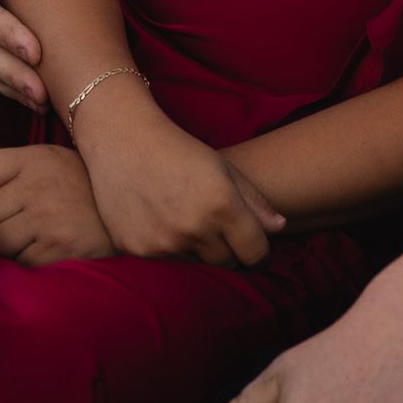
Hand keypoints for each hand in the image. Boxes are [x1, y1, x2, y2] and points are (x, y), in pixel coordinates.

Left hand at [0, 144, 116, 264]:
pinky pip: (21, 261)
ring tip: (32, 233)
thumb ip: (16, 168)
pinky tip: (47, 245)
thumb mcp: (51, 158)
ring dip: (11, 243)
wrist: (131, 204)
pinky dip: (29, 258)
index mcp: (31, 160)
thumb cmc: (84, 182)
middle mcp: (34, 187)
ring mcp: (44, 220)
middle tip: (18, 217)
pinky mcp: (55, 248)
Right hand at [77, 102, 285, 267]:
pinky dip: (168, 248)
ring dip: (197, 249)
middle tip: (216, 225)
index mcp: (222, 206)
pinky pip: (165, 261)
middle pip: (227, 262)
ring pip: (196, 264)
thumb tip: (279, 228)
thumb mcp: (223, 167)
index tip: (254, 245)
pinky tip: (160, 220)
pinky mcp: (136, 249)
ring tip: (186, 217)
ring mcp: (163, 242)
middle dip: (228, 249)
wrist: (122, 138)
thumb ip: (254, 200)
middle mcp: (194, 229)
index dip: (259, 251)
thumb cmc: (179, 149)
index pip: (255, 253)